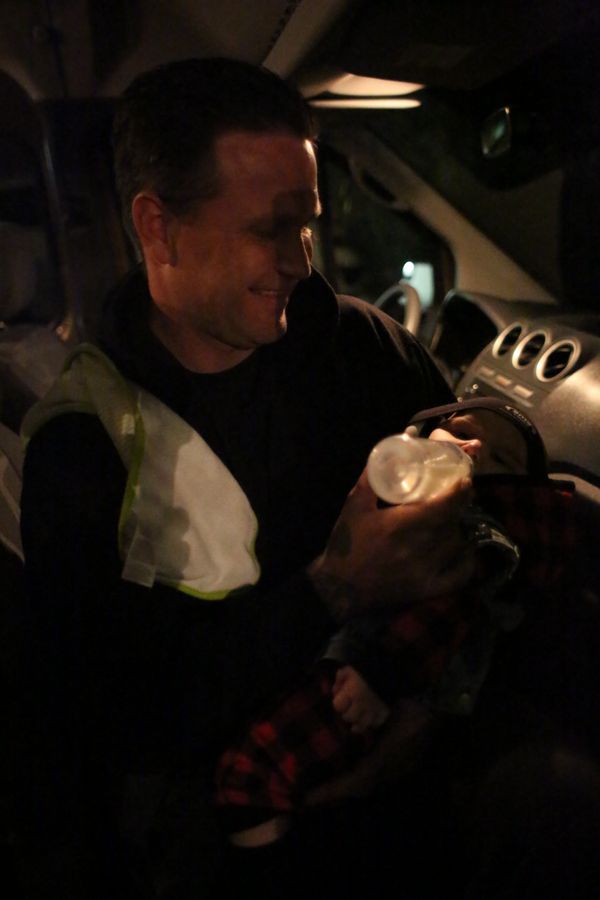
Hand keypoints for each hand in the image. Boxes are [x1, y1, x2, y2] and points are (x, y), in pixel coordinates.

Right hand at [308, 468, 474, 619]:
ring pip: (457, 545)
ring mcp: (426, 571)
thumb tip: (387, 455)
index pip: (442, 506)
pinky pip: (459, 575)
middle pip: (452, 523)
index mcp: (401, 525)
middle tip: (459, 496)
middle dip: (459, 507)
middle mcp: (417, 548)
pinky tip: (462, 550)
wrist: (339, 587)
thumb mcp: (354, 506)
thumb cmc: (347, 544)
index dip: (458, 492)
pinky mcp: (428, 589)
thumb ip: (370, 479)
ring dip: (458, 531)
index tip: (465, 481)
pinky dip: (466, 561)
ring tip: (453, 522)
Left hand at [332, 665, 388, 733]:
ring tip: (358, 717)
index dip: (339, 703)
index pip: (338, 706)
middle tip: (350, 708)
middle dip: (347, 713)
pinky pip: (376, 724)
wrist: (390, 669)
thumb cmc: (366, 669)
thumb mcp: (350, 669)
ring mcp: (373, 711)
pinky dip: (372, 722)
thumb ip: (340, 679)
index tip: (342, 700)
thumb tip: (335, 691)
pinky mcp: (385, 713)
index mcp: (352, 692)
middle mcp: (361, 705)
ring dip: (358, 722)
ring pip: (361, 726)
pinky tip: (369, 718)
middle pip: (348, 718)